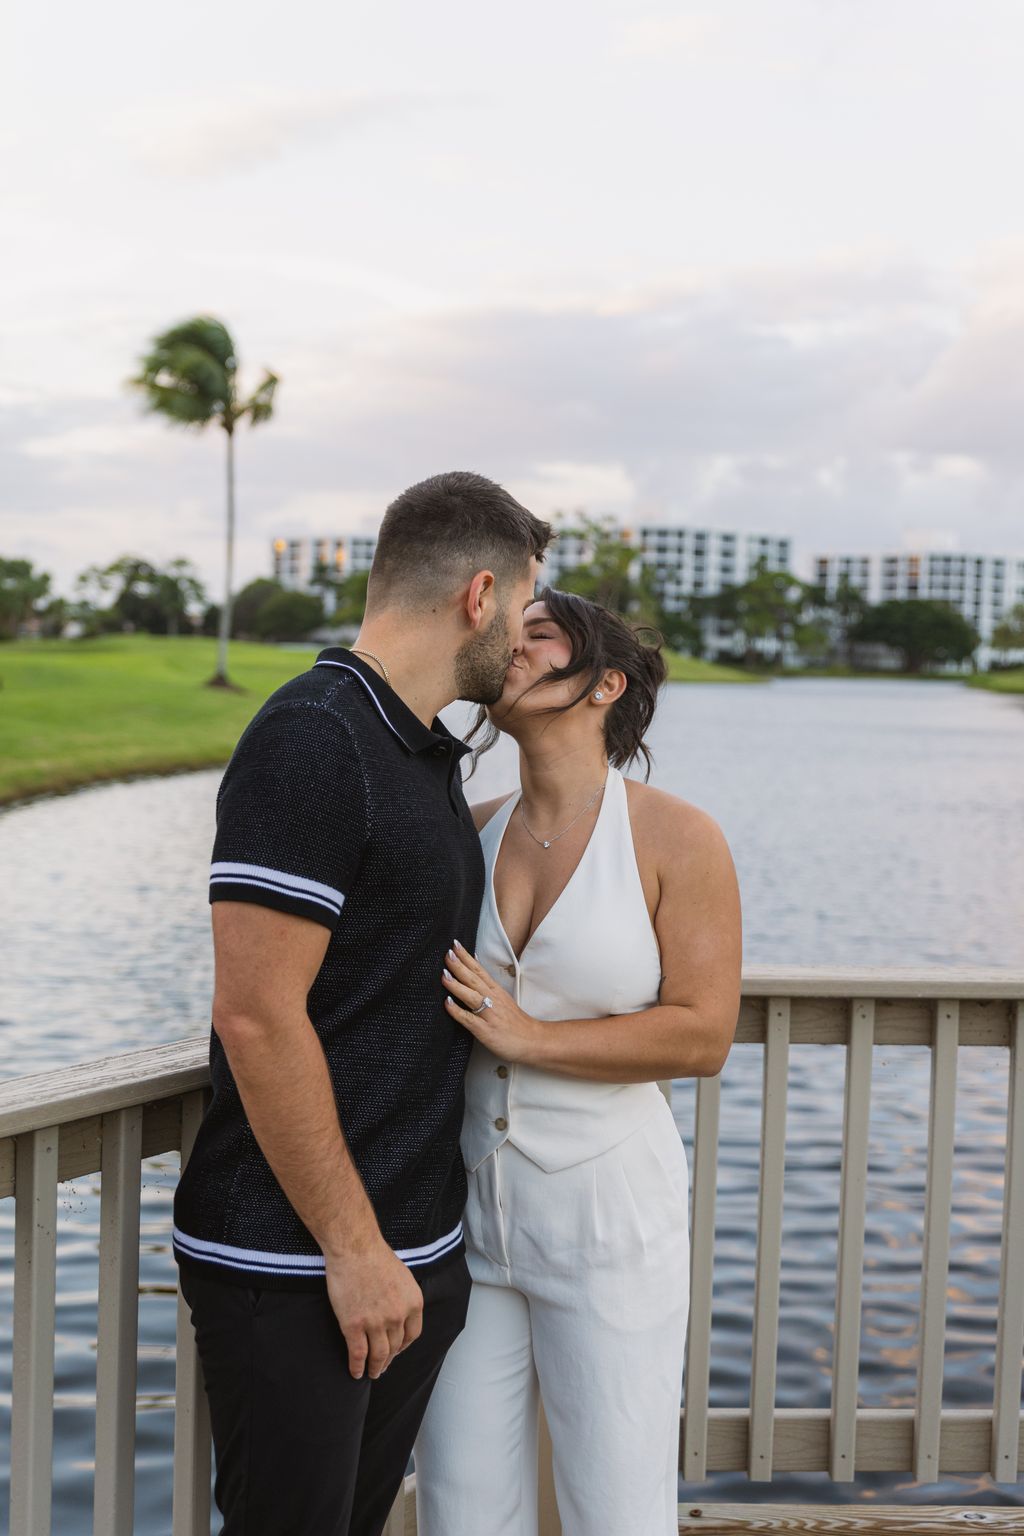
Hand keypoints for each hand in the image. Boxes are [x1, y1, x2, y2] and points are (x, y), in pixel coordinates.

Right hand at [324, 1239, 423, 1380]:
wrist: (354, 1248)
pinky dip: (357, 1367)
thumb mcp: (403, 1276)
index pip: (412, 1335)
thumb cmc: (376, 1256)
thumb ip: (404, 1297)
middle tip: (383, 1366)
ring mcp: (376, 1323)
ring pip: (378, 1355)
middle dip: (389, 1359)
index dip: (403, 1346)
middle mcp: (398, 1316)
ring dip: (376, 1368)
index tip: (396, 1351)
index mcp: (413, 1303)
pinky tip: (355, 1372)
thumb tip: (401, 1313)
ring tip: (372, 1373)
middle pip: (395, 1347)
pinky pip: (358, 1354)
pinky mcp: (353, 1326)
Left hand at [442, 941, 543, 1063]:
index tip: (454, 945)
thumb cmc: (516, 1022)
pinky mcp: (485, 1030)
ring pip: (471, 996)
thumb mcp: (503, 999)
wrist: (532, 1041)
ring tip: (444, 974)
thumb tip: (475, 968)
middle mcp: (493, 999)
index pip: (479, 970)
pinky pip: (469, 1019)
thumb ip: (488, 985)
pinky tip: (447, 1003)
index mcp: (496, 991)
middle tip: (447, 953)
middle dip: (460, 965)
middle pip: (474, 979)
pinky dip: (457, 1011)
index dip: (466, 957)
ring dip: (456, 985)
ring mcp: (489, 1014)